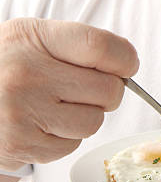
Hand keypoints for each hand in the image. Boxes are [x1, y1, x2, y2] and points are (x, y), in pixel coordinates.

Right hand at [0, 18, 138, 170]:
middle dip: (107, 92)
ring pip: (94, 121)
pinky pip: (72, 144)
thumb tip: (127, 63)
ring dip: (85, 116)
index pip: (100, 47)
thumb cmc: (7, 65)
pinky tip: (41, 123)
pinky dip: (64, 137)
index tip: (128, 65)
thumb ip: (77, 44)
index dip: (125, 58)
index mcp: (32, 38)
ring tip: (56, 106)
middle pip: (108, 89)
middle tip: (85, 89)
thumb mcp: (31, 38)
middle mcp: (26, 73)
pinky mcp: (21, 144)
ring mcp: (22, 111)